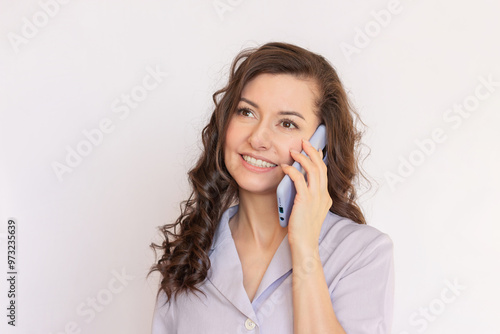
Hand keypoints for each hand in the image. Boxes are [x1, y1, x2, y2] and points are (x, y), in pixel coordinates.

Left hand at [281, 139, 331, 253]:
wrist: (305, 245)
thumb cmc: (302, 230)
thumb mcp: (308, 211)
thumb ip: (306, 197)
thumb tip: (296, 183)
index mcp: (325, 197)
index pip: (324, 172)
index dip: (319, 158)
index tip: (313, 148)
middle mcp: (323, 195)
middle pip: (321, 166)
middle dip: (312, 151)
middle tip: (304, 142)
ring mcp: (316, 197)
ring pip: (313, 169)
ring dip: (303, 157)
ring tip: (294, 150)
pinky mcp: (305, 200)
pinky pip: (299, 179)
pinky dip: (292, 170)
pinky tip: (285, 167)